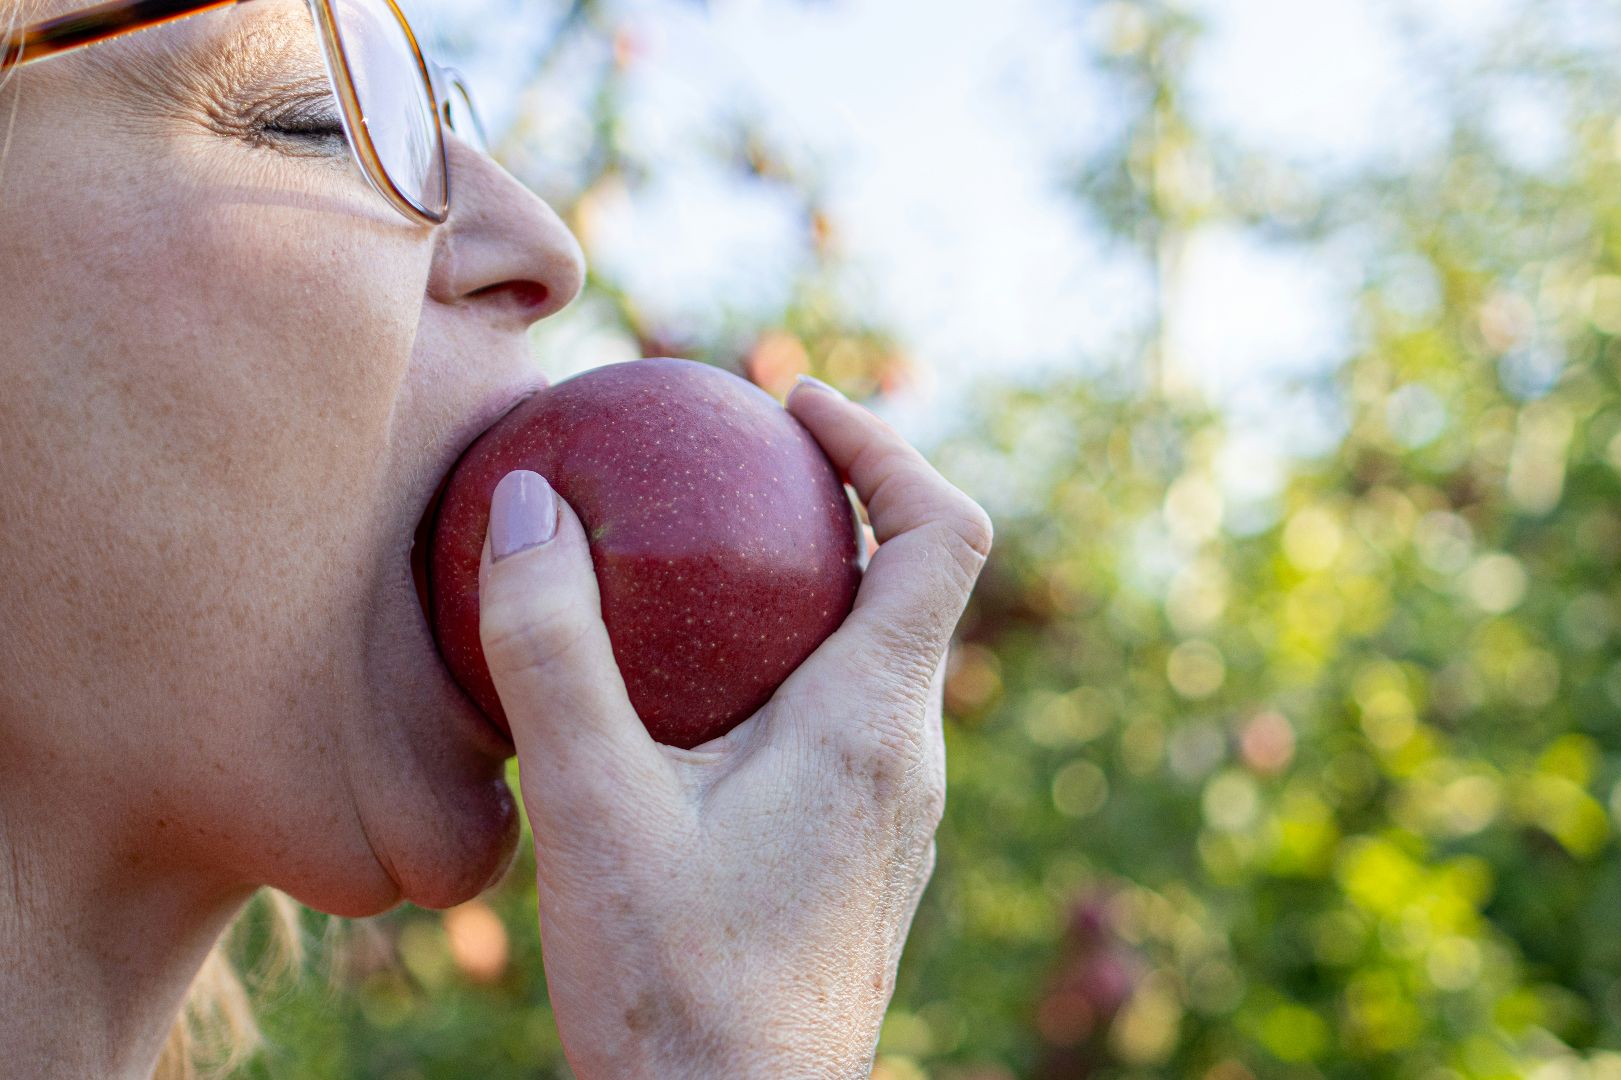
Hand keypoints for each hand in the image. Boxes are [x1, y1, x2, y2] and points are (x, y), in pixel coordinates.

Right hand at [475, 378, 991, 1078]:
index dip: (884, 445)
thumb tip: (529, 505)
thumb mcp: (588, 808)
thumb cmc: (672, 987)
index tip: (794, 402)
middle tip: (727, 467)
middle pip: (912, 584)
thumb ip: (552, 651)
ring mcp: (897, 815)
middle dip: (833, 503)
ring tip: (700, 569)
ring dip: (809, 590)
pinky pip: (849, 723)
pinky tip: (690, 703)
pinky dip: (790, 668)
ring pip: (877, 659)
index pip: (941, 531)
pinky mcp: (865, 857)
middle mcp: (911, 760)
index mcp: (873, 723)